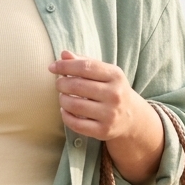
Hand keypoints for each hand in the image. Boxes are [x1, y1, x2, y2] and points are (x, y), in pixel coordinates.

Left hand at [49, 50, 164, 184]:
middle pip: (77, 86)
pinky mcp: (103, 131)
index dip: (65, 66)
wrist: (131, 117)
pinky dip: (65, 116)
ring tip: (62, 97)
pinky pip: (76, 124)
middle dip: (62, 83)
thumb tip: (63, 54)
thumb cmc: (112, 90)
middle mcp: (114, 94)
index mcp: (115, 76)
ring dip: (62, 100)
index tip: (52, 67)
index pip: (85, 67)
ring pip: (74, 105)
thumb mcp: (104, 73)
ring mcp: (109, 114)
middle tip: (58, 83)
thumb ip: (85, 62)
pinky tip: (64, 110)